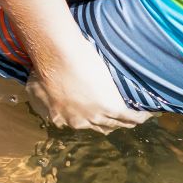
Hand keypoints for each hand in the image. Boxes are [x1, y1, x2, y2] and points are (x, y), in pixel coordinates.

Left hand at [25, 41, 149, 132]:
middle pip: (98, 127)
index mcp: (60, 117)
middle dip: (107, 122)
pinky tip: (147, 114)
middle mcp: (78, 122)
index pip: (77, 123)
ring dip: (125, 122)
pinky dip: (138, 116)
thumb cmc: (44, 65)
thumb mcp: (35, 85)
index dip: (86, 118)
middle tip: (115, 116)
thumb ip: (40, 94)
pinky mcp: (111, 107)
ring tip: (134, 118)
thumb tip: (40, 92)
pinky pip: (128, 116)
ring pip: (115, 124)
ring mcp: (95, 116)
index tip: (93, 113)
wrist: (58, 55)